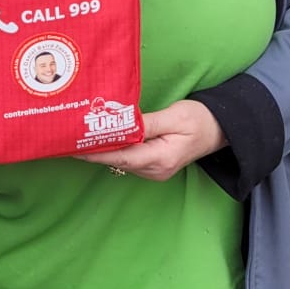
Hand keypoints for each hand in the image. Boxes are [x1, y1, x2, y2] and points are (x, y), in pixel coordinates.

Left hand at [76, 100, 225, 181]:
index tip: (75, 146)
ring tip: (79, 136)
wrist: (220, 129)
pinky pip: (129, 159)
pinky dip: (114, 150)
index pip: (122, 156)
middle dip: (94, 150)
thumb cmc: (200, 120)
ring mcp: (154, 171)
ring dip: (102, 150)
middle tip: (69, 137)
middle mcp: (155, 170)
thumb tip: (123, 125)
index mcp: (161, 158)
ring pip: (122, 161)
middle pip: (119, 160)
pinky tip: (101, 140)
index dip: (97, 152)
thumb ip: (148, 124)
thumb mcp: (175, 117)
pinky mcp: (153, 166)